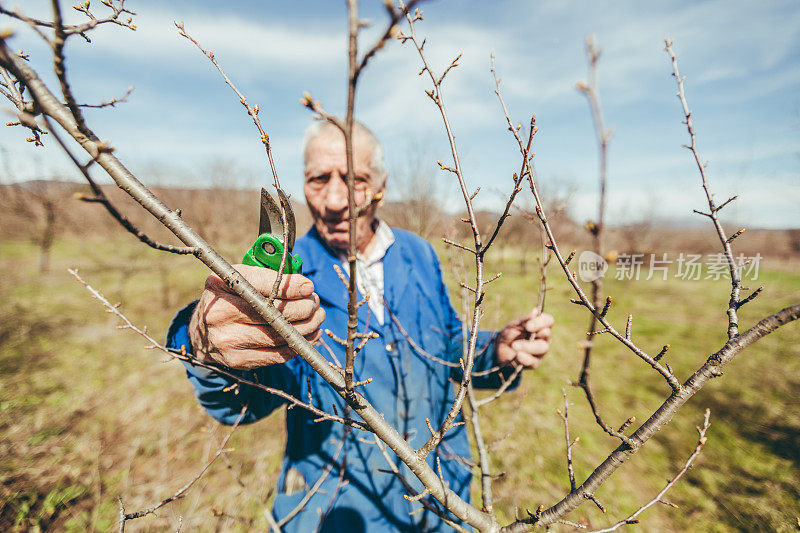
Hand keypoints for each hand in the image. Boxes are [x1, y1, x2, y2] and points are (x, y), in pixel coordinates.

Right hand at [189, 265, 324, 369]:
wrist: (203, 332)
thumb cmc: (231, 298)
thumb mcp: (240, 278)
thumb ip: (267, 276)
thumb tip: (305, 287)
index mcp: (220, 285)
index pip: (261, 286)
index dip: (290, 287)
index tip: (309, 287)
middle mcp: (219, 313)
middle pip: (273, 313)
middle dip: (303, 308)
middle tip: (314, 303)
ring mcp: (227, 340)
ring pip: (279, 335)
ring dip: (307, 327)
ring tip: (316, 318)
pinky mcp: (237, 360)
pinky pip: (277, 355)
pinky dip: (298, 345)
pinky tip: (310, 336)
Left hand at [495, 308, 553, 368]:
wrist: (500, 350)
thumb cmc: (510, 334)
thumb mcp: (514, 325)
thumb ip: (525, 320)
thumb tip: (535, 311)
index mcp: (540, 326)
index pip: (548, 320)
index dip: (541, 322)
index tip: (528, 326)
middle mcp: (544, 338)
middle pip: (547, 334)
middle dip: (534, 334)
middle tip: (522, 333)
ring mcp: (540, 351)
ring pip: (543, 348)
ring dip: (528, 346)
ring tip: (515, 346)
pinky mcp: (535, 362)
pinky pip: (534, 361)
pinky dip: (525, 358)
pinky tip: (518, 355)